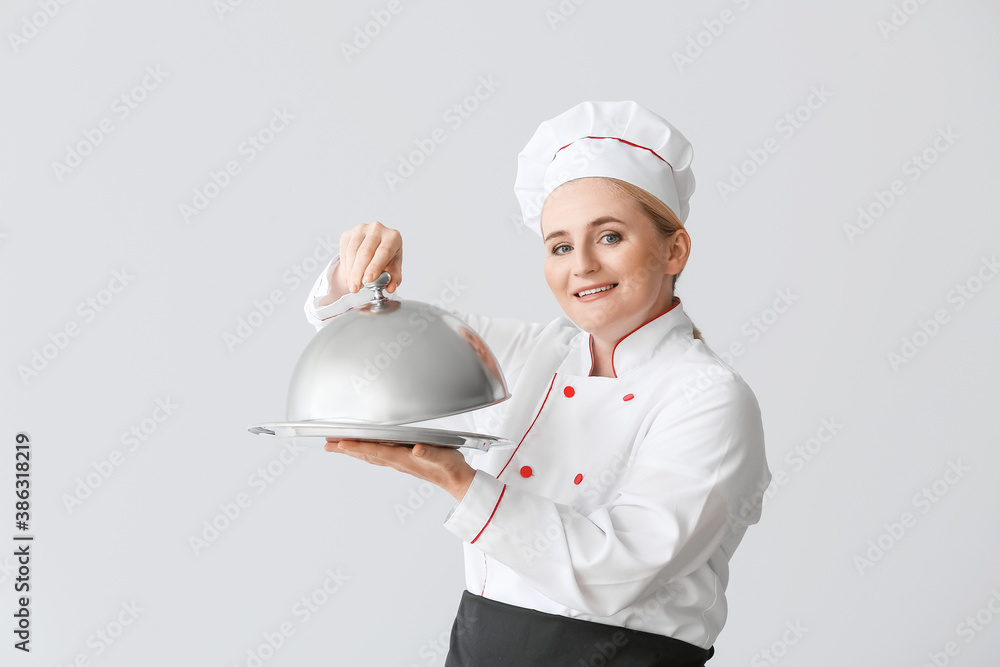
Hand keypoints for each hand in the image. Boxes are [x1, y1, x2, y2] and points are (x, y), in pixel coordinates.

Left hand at [324, 439, 475, 501]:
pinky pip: (377, 456)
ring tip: (337, 446)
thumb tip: (417, 450)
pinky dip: (364, 451)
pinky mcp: (402, 461)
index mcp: (404, 459)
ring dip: (352, 450)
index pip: (375, 451)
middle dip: (346, 449)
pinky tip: (362, 449)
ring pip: (369, 455)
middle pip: (366, 454)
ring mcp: (398, 462)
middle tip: (327, 445)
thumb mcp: (444, 458)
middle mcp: (397, 461)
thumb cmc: (451, 468)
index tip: (339, 443)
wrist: (457, 481)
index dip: (356, 446)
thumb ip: (431, 453)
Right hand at [338, 221, 403, 294]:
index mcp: (392, 237)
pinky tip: (349, 276)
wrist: (375, 247)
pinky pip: (344, 251)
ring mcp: (361, 229)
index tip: (368, 279)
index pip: (383, 252)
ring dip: (350, 271)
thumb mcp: (394, 268)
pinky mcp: (348, 233)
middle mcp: (377, 229)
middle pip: (365, 252)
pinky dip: (345, 266)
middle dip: (359, 273)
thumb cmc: (387, 257)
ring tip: (352, 284)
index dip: (375, 266)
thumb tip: (391, 287)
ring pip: (352, 252)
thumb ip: (394, 278)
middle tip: (356, 287)